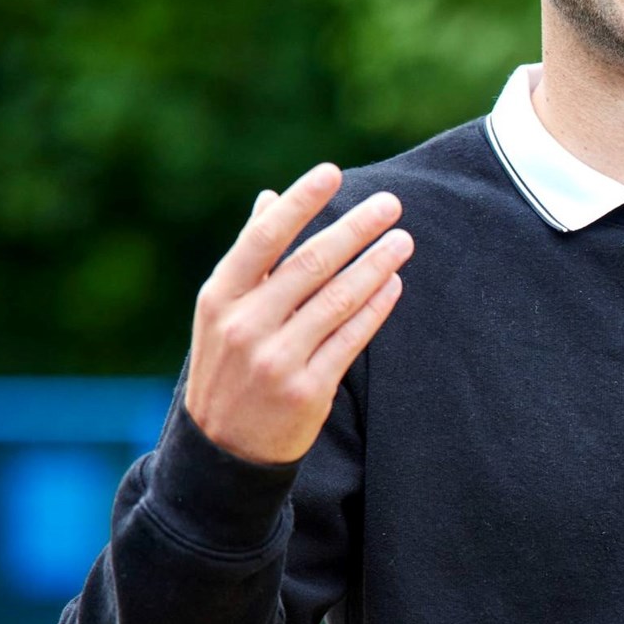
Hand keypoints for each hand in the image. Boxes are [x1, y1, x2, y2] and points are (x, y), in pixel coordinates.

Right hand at [183, 163, 413, 463]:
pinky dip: (375, 308)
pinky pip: (351, 339)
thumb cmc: (227, 364)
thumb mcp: (222, 311)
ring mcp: (275, 360)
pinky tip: (394, 285)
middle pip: (311, 264)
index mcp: (219, 296)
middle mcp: (245, 325)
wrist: (223, 450)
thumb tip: (269, 198)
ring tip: (403, 240)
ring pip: (338, 300)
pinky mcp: (306, 390)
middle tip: (391, 202)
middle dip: (355, 228)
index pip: (263, 238)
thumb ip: (250, 257)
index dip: (299, 203)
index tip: (332, 172)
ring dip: (376, 265)